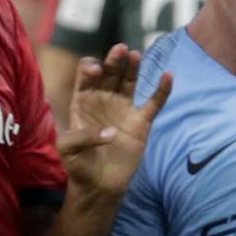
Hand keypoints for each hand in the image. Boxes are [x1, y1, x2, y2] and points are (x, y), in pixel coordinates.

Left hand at [58, 43, 171, 199]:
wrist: (99, 185)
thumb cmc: (78, 165)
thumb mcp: (67, 149)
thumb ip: (80, 136)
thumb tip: (110, 132)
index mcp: (83, 100)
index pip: (87, 75)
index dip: (90, 69)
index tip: (95, 71)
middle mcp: (104, 99)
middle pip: (110, 72)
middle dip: (114, 61)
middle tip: (120, 50)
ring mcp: (124, 108)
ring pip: (130, 81)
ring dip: (133, 67)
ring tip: (135, 55)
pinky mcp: (141, 122)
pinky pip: (154, 102)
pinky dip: (162, 90)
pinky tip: (168, 76)